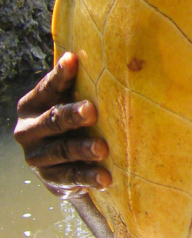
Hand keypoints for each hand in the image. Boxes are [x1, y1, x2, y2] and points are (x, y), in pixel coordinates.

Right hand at [14, 52, 111, 198]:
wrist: (62, 166)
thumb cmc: (72, 124)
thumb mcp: (69, 103)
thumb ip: (80, 86)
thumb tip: (117, 59)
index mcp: (32, 105)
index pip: (47, 88)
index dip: (60, 75)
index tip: (72, 60)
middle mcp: (29, 130)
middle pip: (52, 120)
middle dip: (71, 115)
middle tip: (91, 111)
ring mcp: (37, 156)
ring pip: (61, 150)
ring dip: (82, 149)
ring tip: (102, 148)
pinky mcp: (50, 179)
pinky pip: (71, 177)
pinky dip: (88, 177)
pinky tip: (105, 178)